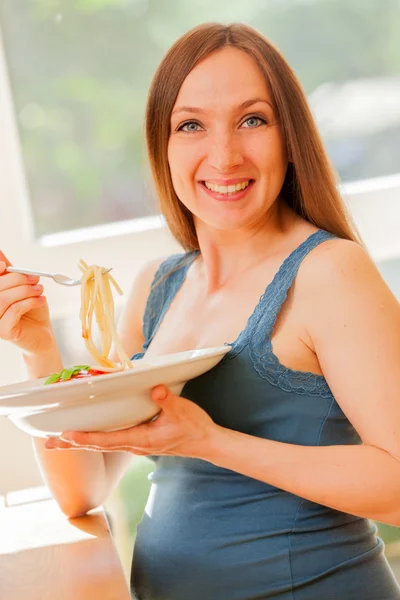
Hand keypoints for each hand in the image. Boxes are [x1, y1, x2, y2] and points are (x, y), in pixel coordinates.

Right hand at [0, 251, 53, 353]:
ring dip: (25, 291)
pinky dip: (29, 302)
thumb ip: (9, 272)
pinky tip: (41, 300)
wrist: (42, 332)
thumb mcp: (21, 287)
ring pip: (3, 299)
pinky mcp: (3, 332)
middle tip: (36, 278)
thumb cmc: (30, 308)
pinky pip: (13, 311)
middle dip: (17, 279)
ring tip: (40, 290)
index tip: (5, 266)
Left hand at [45, 385, 217, 458]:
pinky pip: (112, 440)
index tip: (67, 434)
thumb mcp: (182, 411)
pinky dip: (95, 439)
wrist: (207, 443)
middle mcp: (135, 445)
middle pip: (98, 445)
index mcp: (141, 440)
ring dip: (81, 442)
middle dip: (73, 443)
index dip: (86, 437)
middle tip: (49, 442)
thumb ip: (168, 401)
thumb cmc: (194, 428)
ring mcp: (137, 444)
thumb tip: (156, 389)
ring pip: (103, 444)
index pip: (107, 440)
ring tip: (60, 440)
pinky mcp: (140, 440)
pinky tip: (88, 436)